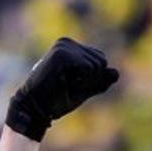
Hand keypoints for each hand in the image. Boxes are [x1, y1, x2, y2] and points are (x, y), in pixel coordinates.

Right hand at [5, 38, 119, 140]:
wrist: (34, 108)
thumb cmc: (55, 101)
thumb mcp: (83, 90)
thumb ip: (99, 82)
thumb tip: (117, 73)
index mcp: (70, 47)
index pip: (100, 60)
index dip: (93, 79)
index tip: (73, 85)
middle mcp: (66, 42)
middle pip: (102, 61)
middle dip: (92, 80)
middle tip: (70, 86)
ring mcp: (63, 46)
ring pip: (98, 65)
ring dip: (87, 82)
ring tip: (66, 84)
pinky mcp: (62, 54)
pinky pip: (90, 68)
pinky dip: (83, 81)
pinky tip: (65, 83)